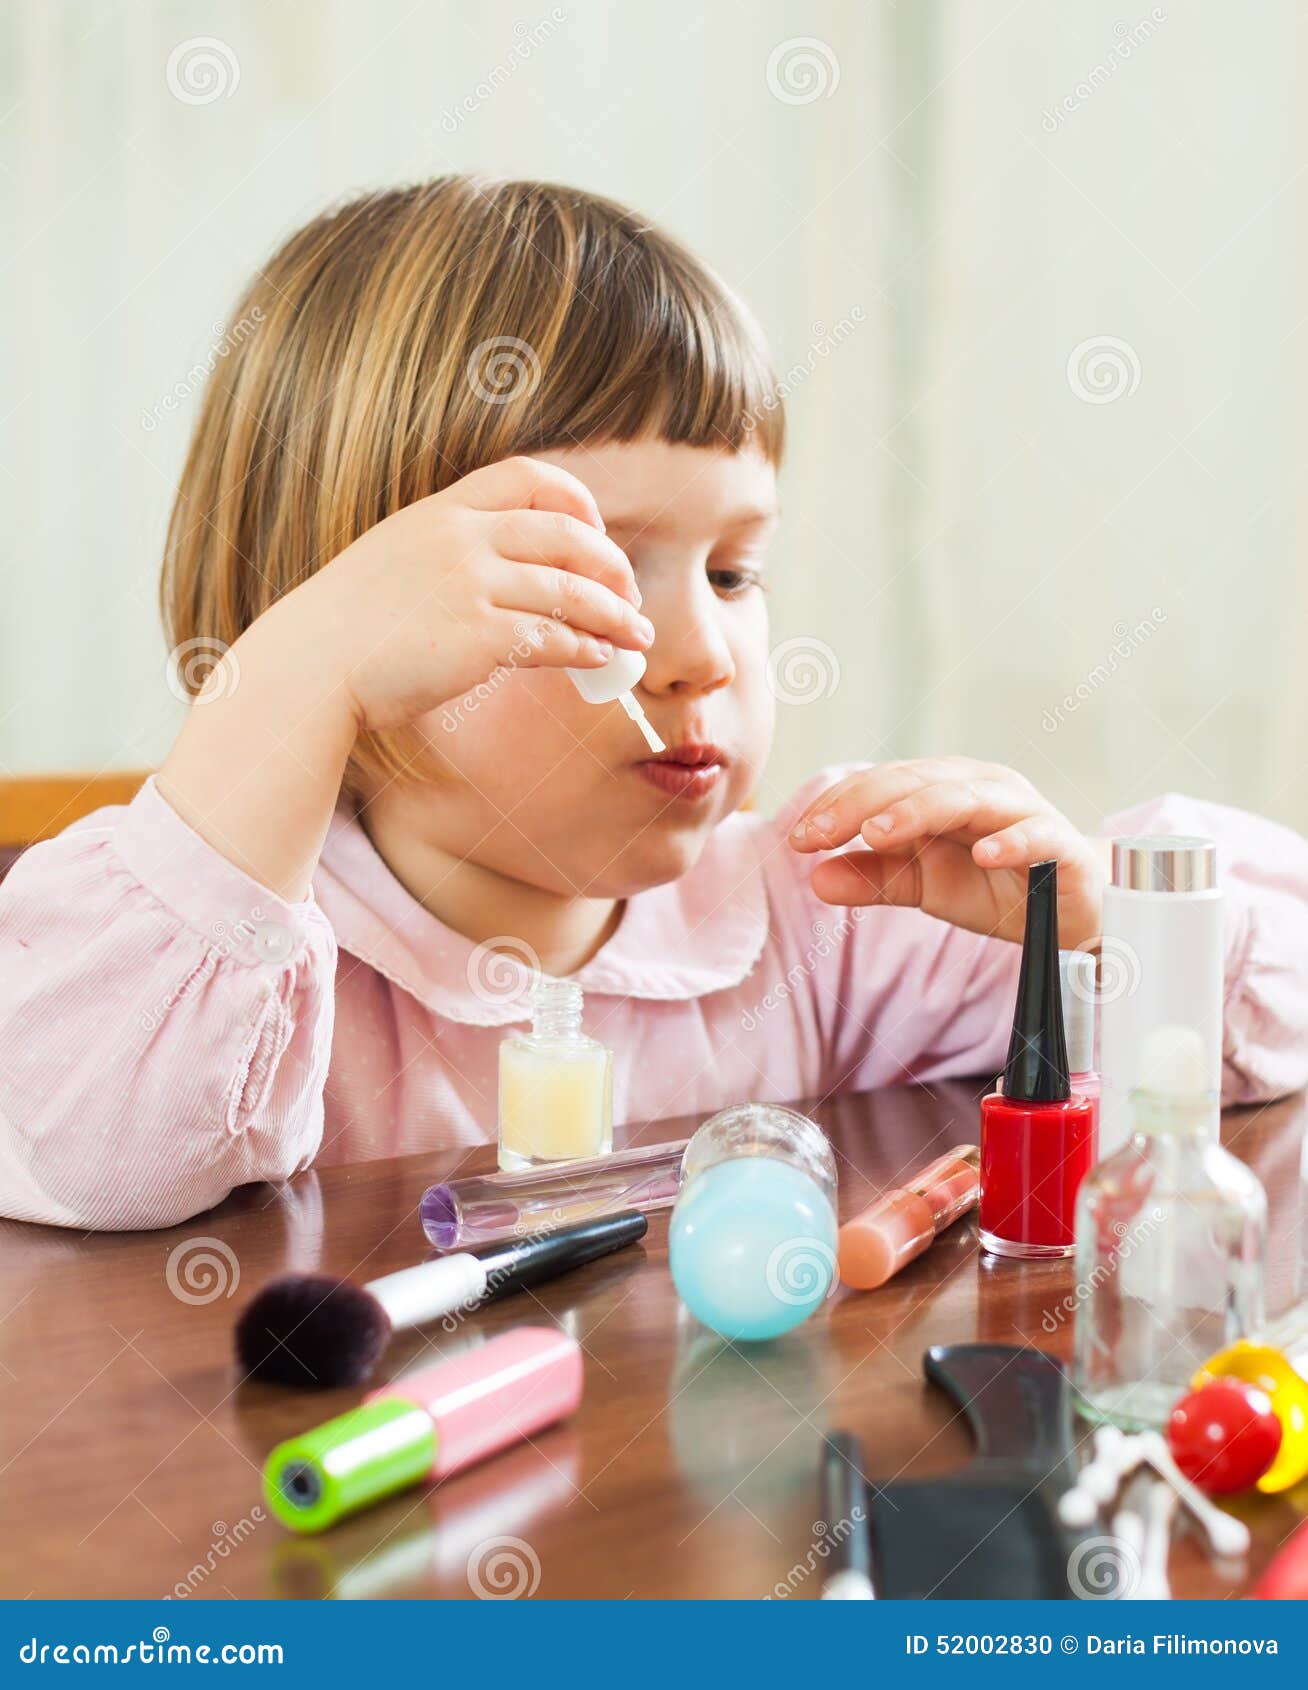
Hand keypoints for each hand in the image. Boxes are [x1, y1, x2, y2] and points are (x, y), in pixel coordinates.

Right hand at [292, 455, 653, 731]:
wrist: (310, 667)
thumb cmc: (346, 628)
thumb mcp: (393, 562)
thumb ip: (445, 555)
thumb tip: (498, 577)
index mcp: (440, 513)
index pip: (527, 476)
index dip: (577, 500)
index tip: (597, 532)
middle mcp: (461, 540)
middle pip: (566, 534)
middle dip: (611, 564)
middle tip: (631, 594)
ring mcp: (472, 587)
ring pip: (571, 590)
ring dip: (616, 614)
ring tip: (638, 636)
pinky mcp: (479, 638)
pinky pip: (554, 637)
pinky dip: (587, 648)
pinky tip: (602, 659)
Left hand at [789, 758, 1106, 947]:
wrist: (1077, 910)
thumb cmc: (999, 886)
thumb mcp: (926, 887)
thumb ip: (875, 879)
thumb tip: (816, 876)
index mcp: (943, 791)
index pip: (882, 786)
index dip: (837, 806)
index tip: (797, 837)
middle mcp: (980, 789)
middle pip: (915, 783)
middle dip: (861, 805)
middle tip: (817, 833)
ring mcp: (1022, 812)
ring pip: (968, 797)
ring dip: (920, 811)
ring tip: (877, 834)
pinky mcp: (1061, 845)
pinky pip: (1036, 835)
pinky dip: (1011, 840)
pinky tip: (983, 853)